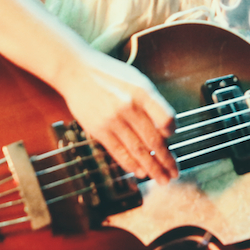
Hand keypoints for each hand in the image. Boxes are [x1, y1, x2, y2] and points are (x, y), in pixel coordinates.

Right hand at [55, 50, 178, 183]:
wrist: (76, 71)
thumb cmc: (108, 74)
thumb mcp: (136, 80)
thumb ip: (151, 102)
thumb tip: (166, 127)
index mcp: (142, 92)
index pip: (166, 119)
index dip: (173, 131)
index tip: (173, 137)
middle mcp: (129, 107)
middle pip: (154, 140)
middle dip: (167, 160)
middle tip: (174, 172)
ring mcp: (113, 120)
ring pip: (138, 150)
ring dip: (152, 168)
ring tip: (161, 178)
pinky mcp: (98, 130)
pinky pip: (118, 152)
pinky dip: (131, 164)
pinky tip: (140, 172)